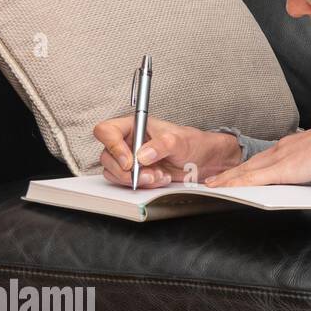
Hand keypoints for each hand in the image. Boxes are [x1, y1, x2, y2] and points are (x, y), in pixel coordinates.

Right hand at [93, 115, 239, 187]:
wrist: (204, 160)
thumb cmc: (193, 143)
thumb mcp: (180, 140)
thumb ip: (161, 145)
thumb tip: (142, 155)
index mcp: (135, 125)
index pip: (106, 131)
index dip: (112, 146)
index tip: (129, 161)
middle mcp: (128, 141)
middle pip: (107, 156)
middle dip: (127, 170)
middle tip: (148, 174)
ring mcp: (130, 158)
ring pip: (114, 172)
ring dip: (135, 179)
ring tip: (159, 176)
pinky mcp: (135, 172)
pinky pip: (126, 182)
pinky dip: (141, 185)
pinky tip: (160, 179)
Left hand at [202, 115, 310, 187]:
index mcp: (294, 146)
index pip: (266, 158)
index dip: (250, 166)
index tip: (240, 171)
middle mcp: (282, 149)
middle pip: (251, 163)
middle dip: (232, 172)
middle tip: (215, 179)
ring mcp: (279, 158)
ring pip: (246, 170)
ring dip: (229, 178)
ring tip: (213, 185)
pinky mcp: (279, 170)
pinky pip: (252, 178)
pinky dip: (235, 183)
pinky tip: (222, 188)